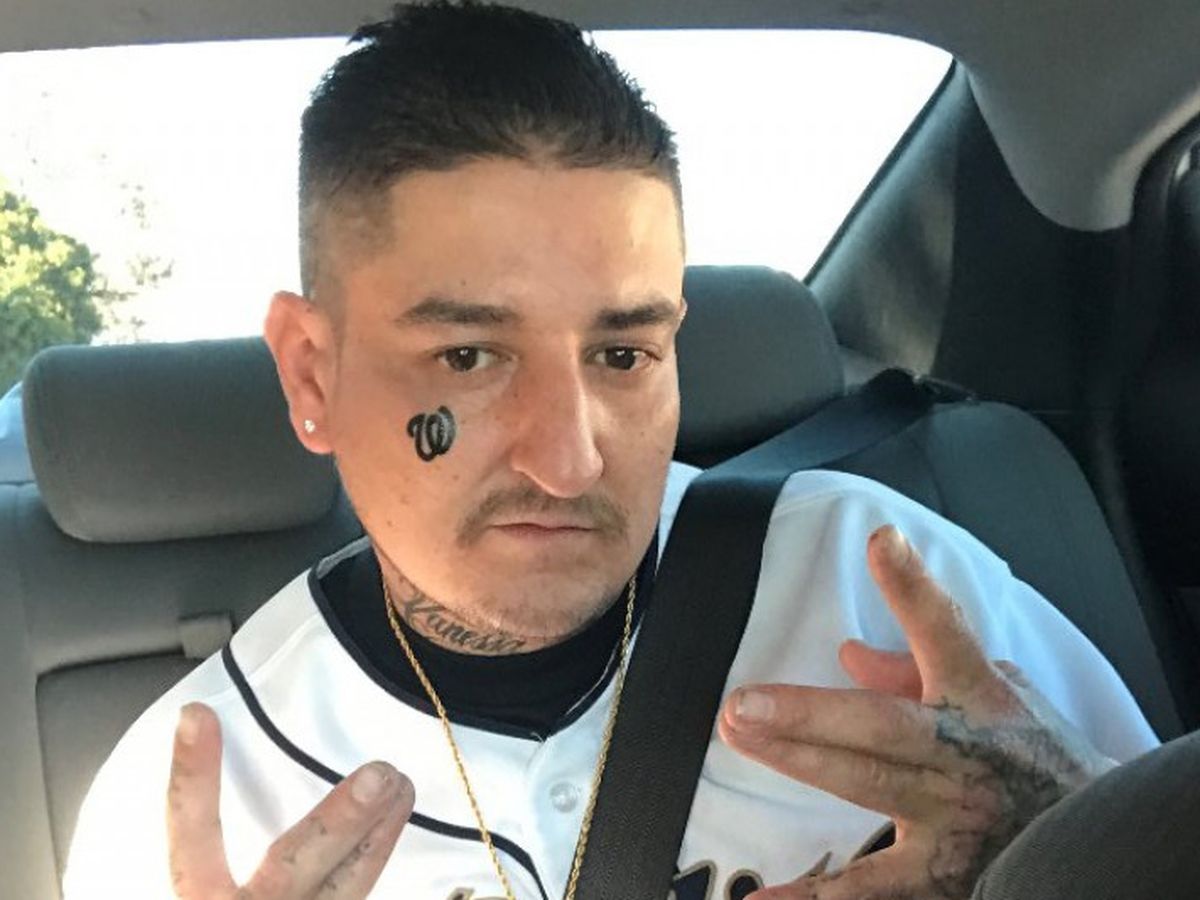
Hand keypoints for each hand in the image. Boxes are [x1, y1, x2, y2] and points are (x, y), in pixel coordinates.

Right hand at [167, 702, 413, 898]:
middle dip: (339, 822)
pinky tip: (396, 830)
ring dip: (379, 839)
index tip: (198, 715)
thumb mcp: (201, 894)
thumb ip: (203, 866)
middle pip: (293, 869)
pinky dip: (374, 867)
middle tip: (382, 773)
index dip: (192, 777)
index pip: (190, 837)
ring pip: (345, 890)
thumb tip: (206, 751)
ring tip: (403, 786)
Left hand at [718, 525, 1116, 899]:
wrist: (1096, 837)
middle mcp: (964, 752)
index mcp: (980, 697)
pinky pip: (871, 887)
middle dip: (808, 711)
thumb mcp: (994, 693)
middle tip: (741, 700)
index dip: (914, 587)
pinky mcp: (943, 871)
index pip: (946, 631)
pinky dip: (815, 898)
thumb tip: (847, 655)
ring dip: (799, 760)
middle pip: (881, 726)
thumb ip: (916, 671)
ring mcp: (951, 814)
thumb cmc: (1034, 754)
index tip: (881, 541)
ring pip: (867, 784)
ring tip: (740, 735)